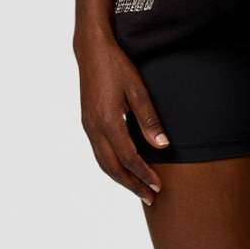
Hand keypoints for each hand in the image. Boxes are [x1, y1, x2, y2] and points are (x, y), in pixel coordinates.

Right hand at [74, 27, 168, 202]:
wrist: (91, 50)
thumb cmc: (117, 66)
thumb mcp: (137, 90)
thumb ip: (149, 119)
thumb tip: (162, 146)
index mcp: (108, 122)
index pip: (129, 158)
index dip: (145, 174)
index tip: (159, 186)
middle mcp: (94, 128)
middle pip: (113, 168)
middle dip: (132, 185)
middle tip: (150, 198)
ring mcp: (88, 126)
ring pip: (103, 163)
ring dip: (121, 179)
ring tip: (138, 188)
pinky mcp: (87, 122)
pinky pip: (98, 153)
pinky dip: (112, 166)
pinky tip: (123, 168)